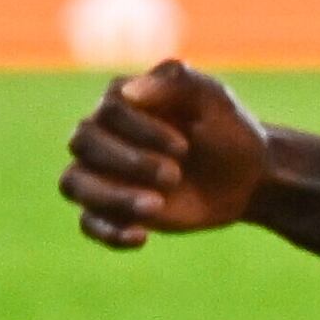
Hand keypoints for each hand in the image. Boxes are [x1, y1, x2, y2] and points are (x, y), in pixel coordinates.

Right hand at [59, 63, 269, 249]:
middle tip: (174, 176)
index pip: (109, 111)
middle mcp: (101, 132)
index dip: (142, 131)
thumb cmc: (226, 131)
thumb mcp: (213, 100)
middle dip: (128, 162)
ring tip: (155, 207)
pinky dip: (108, 232)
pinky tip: (142, 237)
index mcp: (121, 98)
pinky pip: (87, 223)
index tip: (183, 148)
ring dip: (111, 197)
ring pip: (73, 183)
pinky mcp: (110, 209)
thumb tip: (127, 91)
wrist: (246, 177)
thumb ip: (176, 83)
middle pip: (82, 143)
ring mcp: (100, 173)